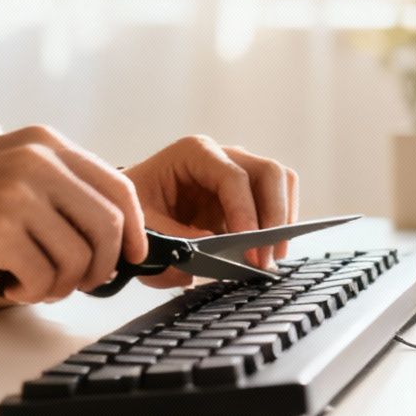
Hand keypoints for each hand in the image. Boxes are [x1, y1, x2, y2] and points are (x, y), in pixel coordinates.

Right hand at [0, 126, 145, 305]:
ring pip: (81, 257)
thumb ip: (52, 187)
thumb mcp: (3, 171)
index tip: (133, 256)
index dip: (134, 229)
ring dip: (62, 283)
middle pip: (110, 225)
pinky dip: (33, 291)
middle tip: (79, 283)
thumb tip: (108, 229)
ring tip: (31, 282)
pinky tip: (7, 284)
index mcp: (44, 142)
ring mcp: (19, 193)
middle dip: (103, 265)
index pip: (118, 186)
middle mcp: (38, 160)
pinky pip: (46, 277)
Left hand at [122, 135, 298, 285]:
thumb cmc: (136, 208)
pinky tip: (266, 253)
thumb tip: (203, 262)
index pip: (233, 177)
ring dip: (282, 220)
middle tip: (264, 258)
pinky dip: (279, 225)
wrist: (133, 205)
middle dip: (273, 217)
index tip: (247, 248)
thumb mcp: (142, 224)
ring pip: (282, 183)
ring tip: (270, 258)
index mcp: (193, 153)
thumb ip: (171, 241)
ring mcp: (239, 170)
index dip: (245, 213)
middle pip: (269, 173)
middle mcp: (222, 155)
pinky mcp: (247, 192)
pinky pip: (277, 200)